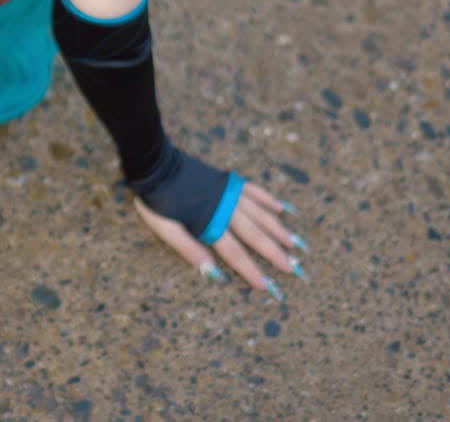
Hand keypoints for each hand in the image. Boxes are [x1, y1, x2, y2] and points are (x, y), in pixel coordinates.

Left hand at [133, 180, 307, 300]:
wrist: (155, 164)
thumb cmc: (156, 200)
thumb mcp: (164, 228)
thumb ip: (188, 249)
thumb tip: (212, 272)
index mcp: (209, 223)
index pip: (234, 252)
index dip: (250, 270)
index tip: (267, 285)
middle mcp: (224, 208)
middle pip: (254, 235)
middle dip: (274, 253)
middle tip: (293, 268)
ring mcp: (228, 193)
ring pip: (260, 214)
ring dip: (278, 229)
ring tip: (294, 243)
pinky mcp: (226, 180)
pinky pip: (253, 190)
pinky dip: (268, 199)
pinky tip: (281, 208)